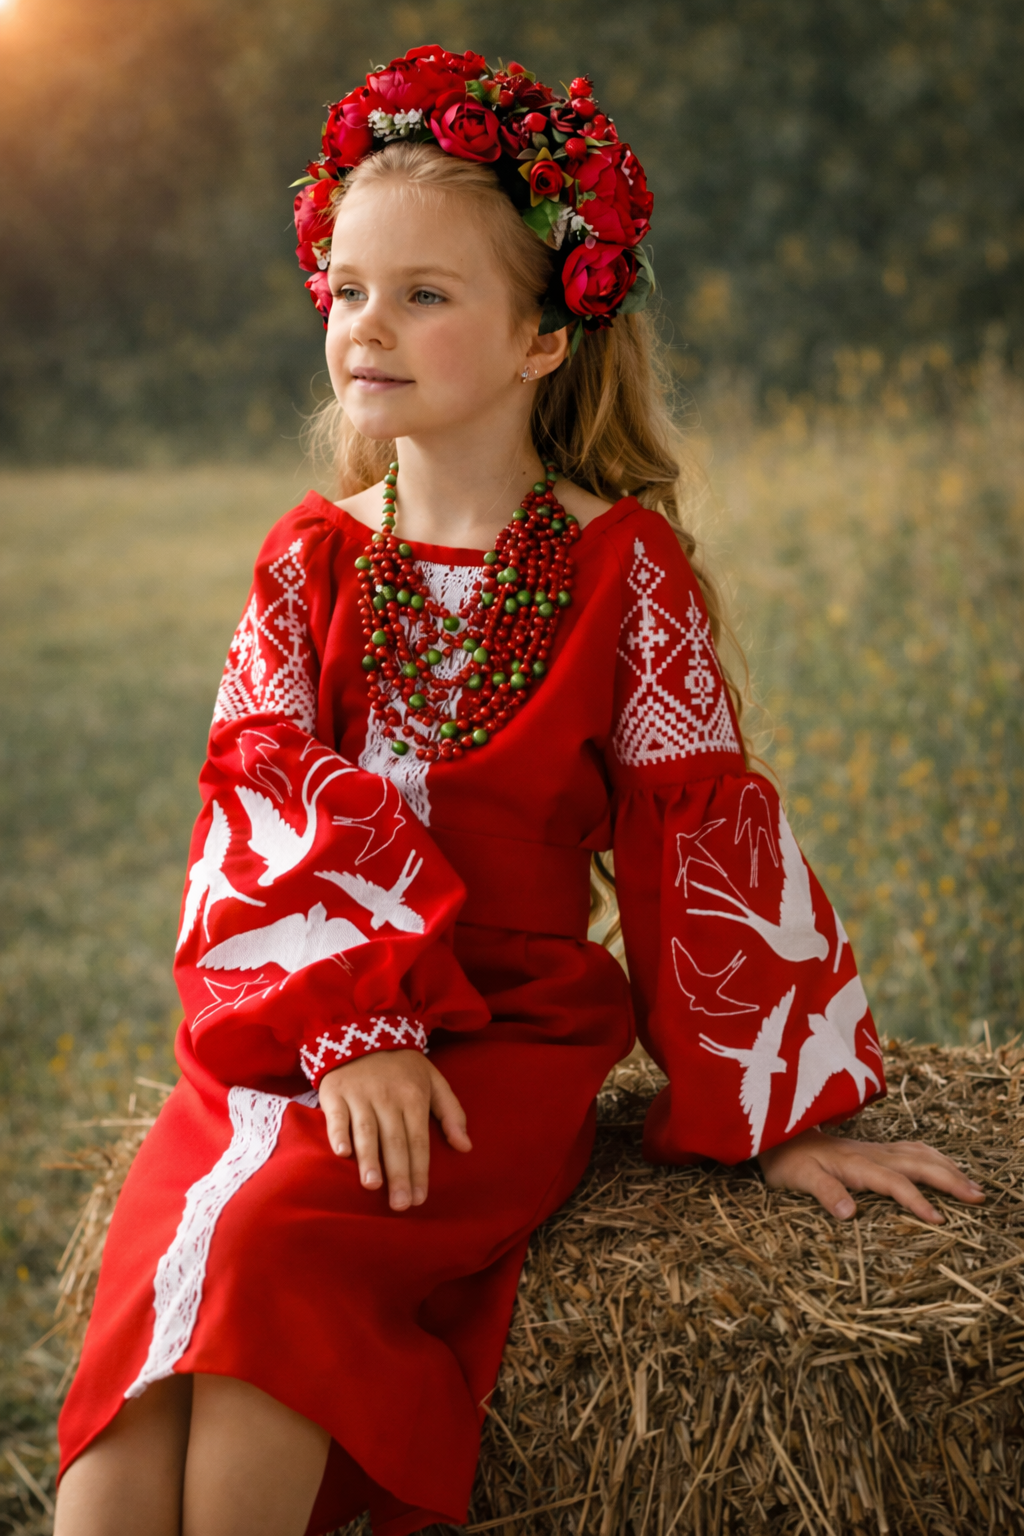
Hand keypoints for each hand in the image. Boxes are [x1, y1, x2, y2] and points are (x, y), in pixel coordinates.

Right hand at [318, 1049, 470, 1211]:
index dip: (420, 1170)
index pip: (419, 1141)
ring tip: (373, 1186)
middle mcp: (388, 1098)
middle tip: (401, 1205)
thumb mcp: (434, 1081)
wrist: (365, 1031)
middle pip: (395, 1142)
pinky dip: (338, 1134)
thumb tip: (465, 1147)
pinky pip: (336, 1116)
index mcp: (414, 1097)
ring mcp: (361, 1095)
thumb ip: (452, 1113)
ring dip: (370, 1159)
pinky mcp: (336, 1092)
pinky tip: (342, 1154)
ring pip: (367, 1132)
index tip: (420, 1198)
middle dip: (399, 1175)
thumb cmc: (403, 1066)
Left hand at [758, 1128, 985, 1223]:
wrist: (778, 1134)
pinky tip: (944, 1166)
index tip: (940, 1221)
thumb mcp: (797, 1178)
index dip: (917, 1201)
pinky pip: (911, 1149)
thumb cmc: (786, 1160)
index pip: (894, 1183)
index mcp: (856, 1164)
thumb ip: (823, 1192)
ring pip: (920, 1154)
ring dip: (948, 1168)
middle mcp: (871, 1154)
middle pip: (918, 1164)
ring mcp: (875, 1149)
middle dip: (950, 1180)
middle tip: (978, 1198)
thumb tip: (849, 1213)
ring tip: (973, 1186)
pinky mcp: (874, 1150)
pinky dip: (934, 1157)